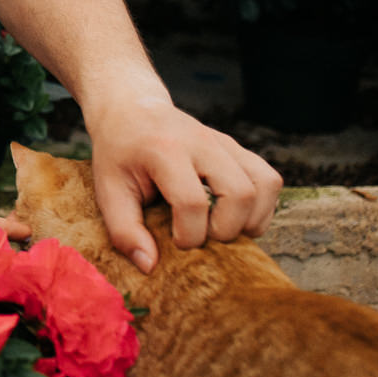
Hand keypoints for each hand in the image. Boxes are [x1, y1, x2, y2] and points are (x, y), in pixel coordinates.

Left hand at [83, 96, 282, 273]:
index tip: (175, 242)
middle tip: (203, 235)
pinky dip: (262, 205)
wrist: (131, 109)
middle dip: (226, 229)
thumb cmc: (119, 154)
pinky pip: (269, 178)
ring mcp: (224, 142)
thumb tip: (150, 267)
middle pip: (239, 192)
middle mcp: (201, 141)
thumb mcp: (107, 189)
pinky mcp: (237, 148)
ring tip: (223, 228)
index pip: (192, 201)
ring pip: (264, 184)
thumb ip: (124, 230)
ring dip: (252, 219)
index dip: (188, 235)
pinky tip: (237, 215)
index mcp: (164, 150)